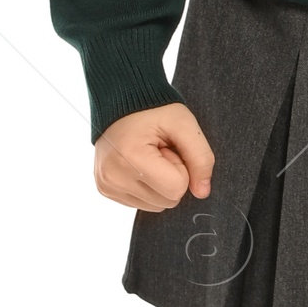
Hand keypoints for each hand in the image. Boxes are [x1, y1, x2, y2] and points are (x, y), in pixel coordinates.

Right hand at [94, 102, 213, 211]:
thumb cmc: (153, 110)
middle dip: (171, 176)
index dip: (180, 167)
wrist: (122, 100)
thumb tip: (203, 192)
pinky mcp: (105, 189)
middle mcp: (112, 177)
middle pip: (167, 201)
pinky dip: (147, 186)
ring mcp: (106, 185)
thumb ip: (201, 158)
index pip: (176, 189)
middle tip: (159, 150)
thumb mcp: (184, 124)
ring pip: (156, 206)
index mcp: (130, 158)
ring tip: (149, 155)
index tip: (168, 147)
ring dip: (160, 183)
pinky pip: (142, 203)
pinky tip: (139, 164)